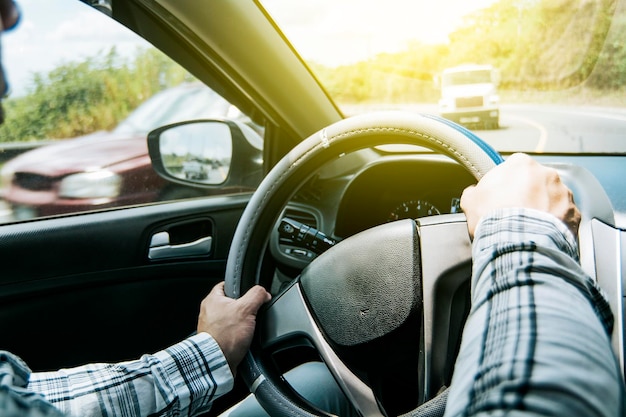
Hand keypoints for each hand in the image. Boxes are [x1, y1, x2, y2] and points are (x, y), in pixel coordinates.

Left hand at [197, 282, 270, 373]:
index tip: (247, 291)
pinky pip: (226, 333)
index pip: (225, 285)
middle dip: (241, 308)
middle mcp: (207, 312)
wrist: (217, 362)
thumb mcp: (247, 309)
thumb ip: (257, 295)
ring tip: (246, 329)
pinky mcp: (212, 340)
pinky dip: (234, 336)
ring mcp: (209, 327)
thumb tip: (264, 293)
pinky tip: (241, 340)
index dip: (239, 287)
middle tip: (251, 313)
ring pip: (228, 319)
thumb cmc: (226, 336)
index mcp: (212, 299)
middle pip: (228, 303)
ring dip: (237, 323)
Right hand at [460, 153, 580, 237]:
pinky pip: (565, 217)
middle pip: (536, 182)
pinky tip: (542, 235)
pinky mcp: (575, 214)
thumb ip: (474, 191)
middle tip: (514, 213)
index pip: (514, 167)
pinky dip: (556, 225)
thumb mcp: (471, 200)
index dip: (506, 183)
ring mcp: (564, 194)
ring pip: (553, 199)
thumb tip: (474, 193)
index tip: (501, 196)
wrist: (518, 243)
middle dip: (528, 195)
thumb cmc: (494, 218)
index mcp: (522, 165)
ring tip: (529, 227)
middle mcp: (547, 174)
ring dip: (543, 209)